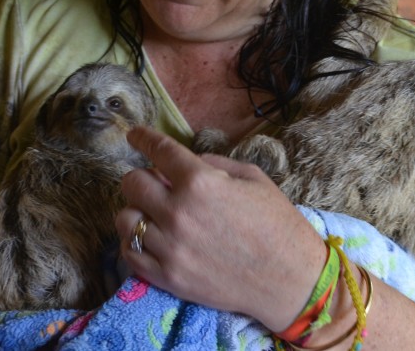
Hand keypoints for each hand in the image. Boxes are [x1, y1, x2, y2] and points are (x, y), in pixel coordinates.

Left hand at [115, 127, 324, 330]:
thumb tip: (187, 162)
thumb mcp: (253, 177)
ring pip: (125, 219)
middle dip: (140, 177)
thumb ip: (214, 163)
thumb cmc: (277, 224)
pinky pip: (129, 255)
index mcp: (200, 182)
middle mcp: (178, 212)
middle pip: (132, 184)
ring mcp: (169, 247)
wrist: (289, 279)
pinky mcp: (168, 278)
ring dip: (136, 211)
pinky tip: (148, 239)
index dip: (142, 138)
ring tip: (151, 214)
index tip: (134, 135)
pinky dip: (133, 243)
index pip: (158, 150)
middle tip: (153, 183)